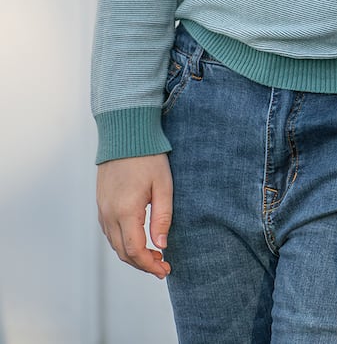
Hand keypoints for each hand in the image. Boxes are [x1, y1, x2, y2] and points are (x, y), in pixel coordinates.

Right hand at [96, 154, 173, 278]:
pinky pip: (110, 233)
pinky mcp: (101, 205)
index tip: (164, 271)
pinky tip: (140, 241)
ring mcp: (102, 210)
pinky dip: (124, 243)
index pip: (134, 250)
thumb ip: (163, 217)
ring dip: (133, 255)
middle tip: (163, 267)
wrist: (126, 137)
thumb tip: (162, 245)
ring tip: (156, 256)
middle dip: (143, 264)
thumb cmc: (149, 159)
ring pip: (115, 244)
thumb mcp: (164, 186)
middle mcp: (109, 214)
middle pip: (122, 252)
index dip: (149, 265)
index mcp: (125, 211)